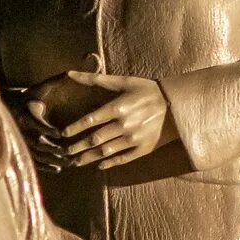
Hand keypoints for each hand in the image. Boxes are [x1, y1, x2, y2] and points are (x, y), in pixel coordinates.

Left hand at [20, 71, 175, 171]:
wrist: (176, 104)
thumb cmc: (147, 90)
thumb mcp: (123, 81)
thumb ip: (95, 79)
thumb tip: (70, 73)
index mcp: (118, 108)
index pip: (90, 120)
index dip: (75, 128)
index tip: (63, 135)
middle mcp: (124, 125)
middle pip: (94, 140)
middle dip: (77, 148)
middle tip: (64, 153)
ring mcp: (133, 139)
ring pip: (105, 152)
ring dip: (88, 158)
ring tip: (75, 163)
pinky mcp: (142, 149)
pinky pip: (121, 159)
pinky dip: (108, 164)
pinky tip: (98, 166)